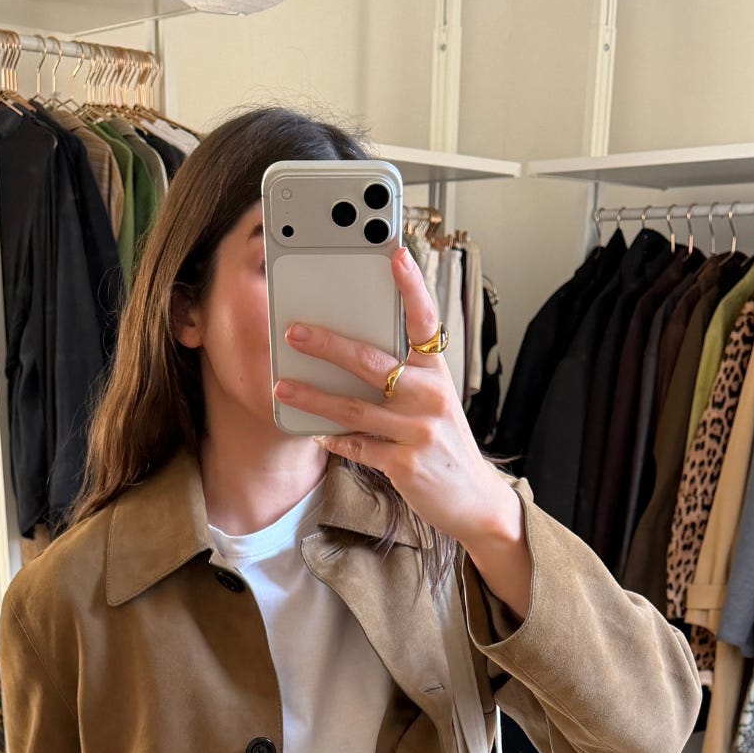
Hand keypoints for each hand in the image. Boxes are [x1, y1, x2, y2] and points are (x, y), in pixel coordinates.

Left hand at [273, 245, 535, 611]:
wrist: (472, 497)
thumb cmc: (442, 440)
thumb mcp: (431, 400)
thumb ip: (402, 375)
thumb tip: (349, 351)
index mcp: (437, 371)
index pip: (425, 320)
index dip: (410, 286)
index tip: (393, 254)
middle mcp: (430, 394)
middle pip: (373, 361)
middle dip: (329, 344)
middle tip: (293, 331)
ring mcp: (417, 430)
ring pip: (354, 407)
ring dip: (312, 396)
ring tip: (281, 386)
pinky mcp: (404, 462)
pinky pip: (356, 446)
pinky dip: (332, 439)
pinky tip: (311, 431)